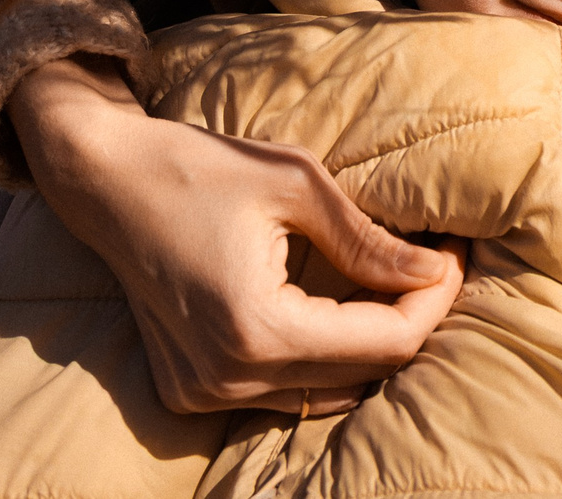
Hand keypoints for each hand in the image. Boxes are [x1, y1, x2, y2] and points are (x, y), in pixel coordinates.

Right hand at [8, 55, 464, 413]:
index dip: (435, 299)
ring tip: (397, 282)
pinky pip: (284, 390)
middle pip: (363, 371)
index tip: (456, 252)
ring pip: (327, 388)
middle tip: (437, 260)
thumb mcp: (297, 185)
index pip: (384, 341)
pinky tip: (340, 305)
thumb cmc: (198, 167)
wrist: (105, 182)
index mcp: (257, 330)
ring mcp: (205, 393)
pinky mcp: (190, 390)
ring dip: (370, 341)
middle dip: (411, 317)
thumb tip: (436, 272)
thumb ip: (369, 241)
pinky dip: (322, 355)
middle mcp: (229, 378)